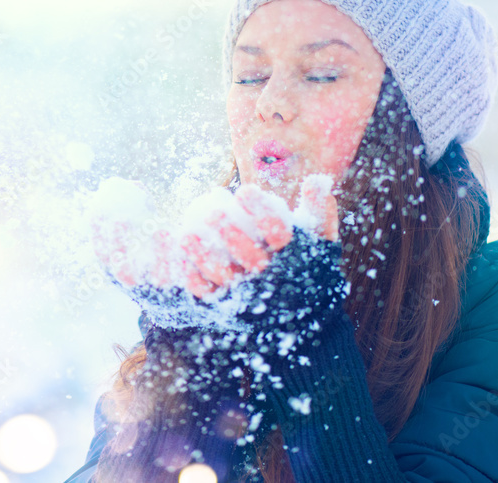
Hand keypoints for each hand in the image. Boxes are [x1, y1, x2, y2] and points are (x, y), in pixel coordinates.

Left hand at [179, 174, 339, 297]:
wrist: (304, 318)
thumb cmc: (308, 264)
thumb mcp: (319, 239)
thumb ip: (319, 210)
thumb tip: (316, 180)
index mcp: (294, 258)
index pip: (278, 233)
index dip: (261, 211)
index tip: (243, 191)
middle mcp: (272, 279)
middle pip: (251, 257)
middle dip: (231, 234)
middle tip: (212, 212)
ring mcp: (249, 295)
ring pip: (225, 277)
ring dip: (204, 257)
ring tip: (187, 234)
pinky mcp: (229, 307)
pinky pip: (207, 292)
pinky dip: (191, 276)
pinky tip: (177, 254)